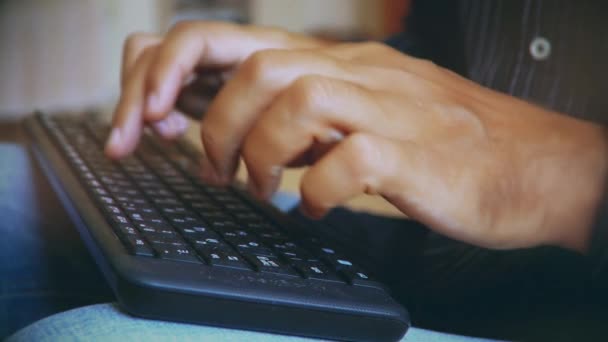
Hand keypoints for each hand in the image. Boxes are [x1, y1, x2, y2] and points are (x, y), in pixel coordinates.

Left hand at [107, 22, 607, 252]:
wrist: (529, 164)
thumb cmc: (437, 143)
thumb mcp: (354, 114)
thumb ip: (292, 115)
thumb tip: (221, 128)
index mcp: (335, 62)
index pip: (232, 40)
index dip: (172, 71)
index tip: (146, 119)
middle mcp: (356, 72)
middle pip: (254, 68)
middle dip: (211, 125)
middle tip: (215, 171)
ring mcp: (387, 108)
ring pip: (293, 100)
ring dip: (257, 155)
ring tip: (264, 191)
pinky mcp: (414, 153)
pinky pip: (346, 161)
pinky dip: (314, 191)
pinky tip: (315, 208)